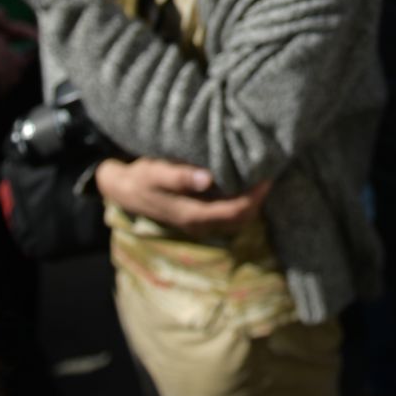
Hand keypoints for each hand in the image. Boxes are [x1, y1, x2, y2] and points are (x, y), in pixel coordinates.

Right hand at [95, 157, 272, 240]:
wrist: (125, 190)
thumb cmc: (142, 177)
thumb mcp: (155, 172)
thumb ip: (179, 176)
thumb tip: (207, 179)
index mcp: (193, 215)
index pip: (234, 212)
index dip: (255, 197)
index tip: (267, 175)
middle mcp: (200, 224)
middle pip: (242, 219)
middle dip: (259, 198)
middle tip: (271, 171)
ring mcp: (201, 223)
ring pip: (238, 219)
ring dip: (253, 201)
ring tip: (262, 174)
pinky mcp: (201, 215)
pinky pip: (229, 213)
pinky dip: (243, 200)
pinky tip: (246, 181)